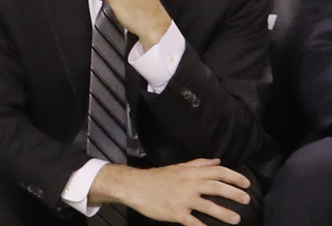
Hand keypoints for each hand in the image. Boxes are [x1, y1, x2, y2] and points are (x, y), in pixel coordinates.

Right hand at [90, 159, 250, 225]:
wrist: (135, 186)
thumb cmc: (157, 177)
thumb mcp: (178, 166)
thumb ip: (199, 164)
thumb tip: (218, 161)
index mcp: (191, 172)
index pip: (218, 172)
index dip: (234, 177)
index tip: (246, 183)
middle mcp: (189, 184)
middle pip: (217, 188)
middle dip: (234, 194)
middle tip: (247, 200)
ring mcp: (183, 199)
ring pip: (209, 206)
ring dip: (225, 213)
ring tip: (236, 219)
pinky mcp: (176, 213)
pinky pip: (194, 222)